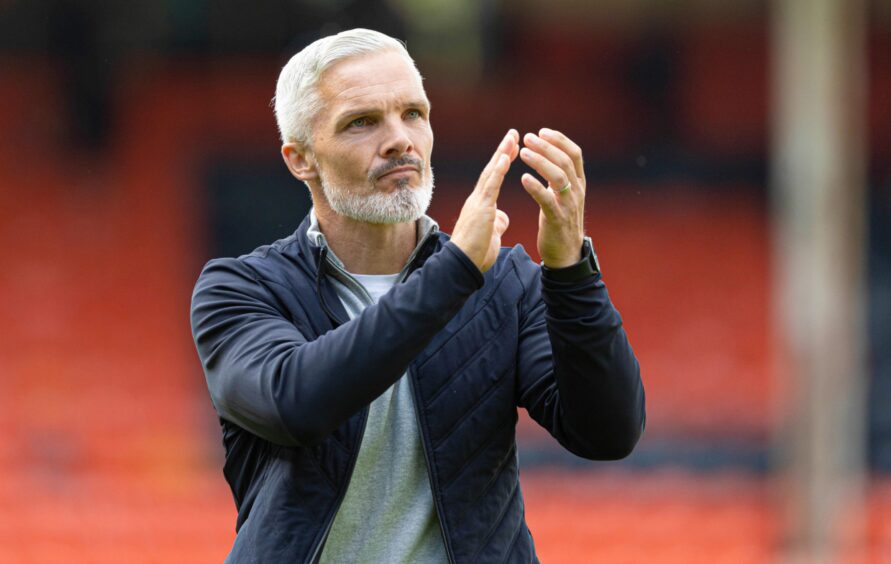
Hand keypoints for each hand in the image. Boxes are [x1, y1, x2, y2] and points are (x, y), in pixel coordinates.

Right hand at [451, 129, 519, 272]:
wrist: (462, 265)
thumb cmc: (475, 254)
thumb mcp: (490, 236)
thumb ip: (496, 224)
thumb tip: (502, 217)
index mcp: (481, 206)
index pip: (493, 180)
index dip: (502, 164)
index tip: (511, 150)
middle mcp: (477, 200)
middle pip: (492, 170)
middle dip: (503, 151)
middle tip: (513, 134)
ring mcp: (478, 203)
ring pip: (491, 173)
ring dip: (502, 153)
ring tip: (512, 137)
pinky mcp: (481, 209)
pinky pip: (491, 186)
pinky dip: (498, 170)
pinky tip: (506, 157)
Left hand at [519, 128, 585, 268]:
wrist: (566, 253)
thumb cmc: (561, 221)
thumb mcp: (565, 195)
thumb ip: (559, 176)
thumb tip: (548, 155)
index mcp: (579, 182)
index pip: (574, 153)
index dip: (559, 140)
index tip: (542, 131)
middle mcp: (577, 191)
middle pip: (564, 161)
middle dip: (546, 147)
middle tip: (527, 137)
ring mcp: (569, 205)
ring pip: (558, 177)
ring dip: (540, 162)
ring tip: (523, 152)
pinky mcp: (557, 219)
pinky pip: (547, 200)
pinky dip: (536, 187)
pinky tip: (523, 178)